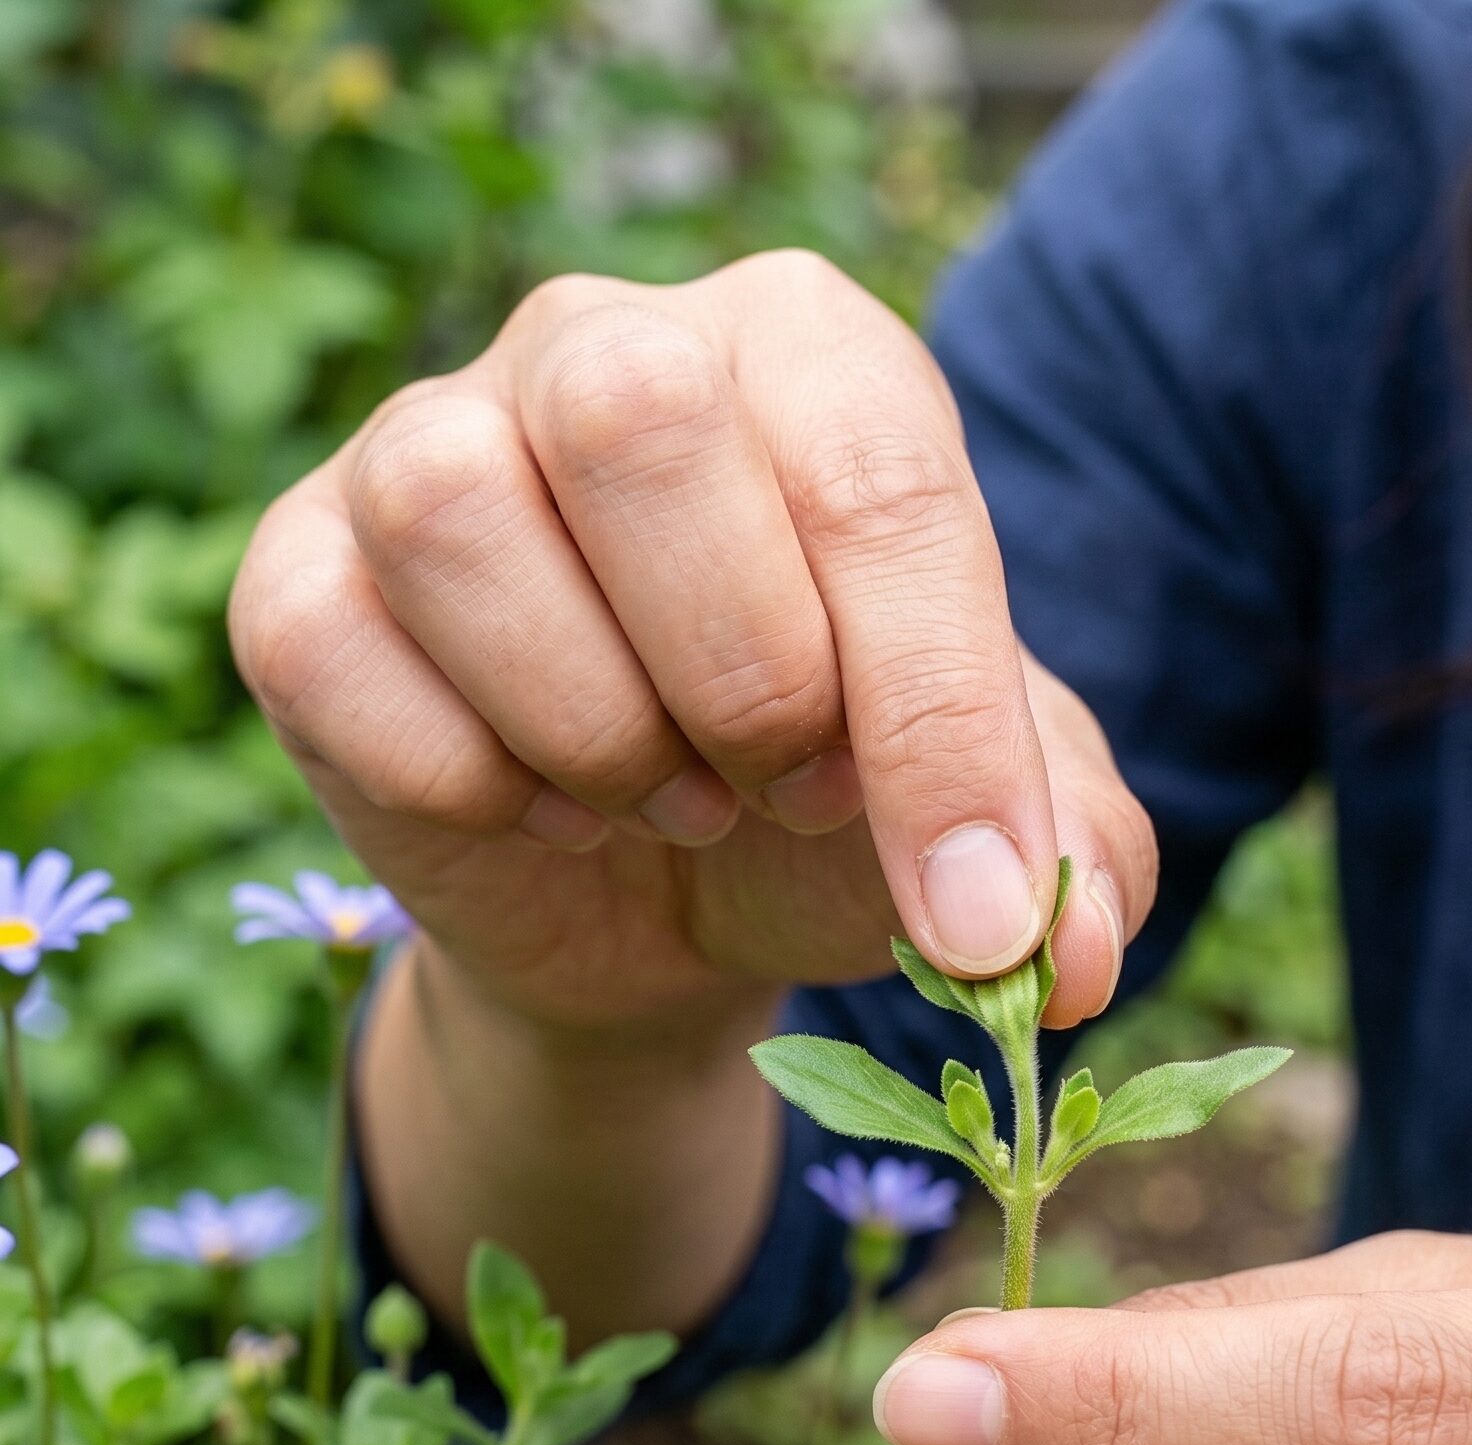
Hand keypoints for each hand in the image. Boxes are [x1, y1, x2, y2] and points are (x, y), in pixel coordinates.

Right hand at [228, 257, 1151, 1034]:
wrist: (653, 892)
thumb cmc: (830, 802)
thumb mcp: (985, 823)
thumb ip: (1069, 861)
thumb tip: (1069, 970)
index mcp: (813, 354)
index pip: (879, 480)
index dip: (935, 719)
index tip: (976, 912)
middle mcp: (608, 342)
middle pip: (638, 421)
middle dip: (742, 678)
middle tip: (786, 787)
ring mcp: (426, 439)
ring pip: (456, 511)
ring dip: (595, 730)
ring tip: (668, 794)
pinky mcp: (297, 570)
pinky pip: (334, 651)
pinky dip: (460, 782)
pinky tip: (536, 803)